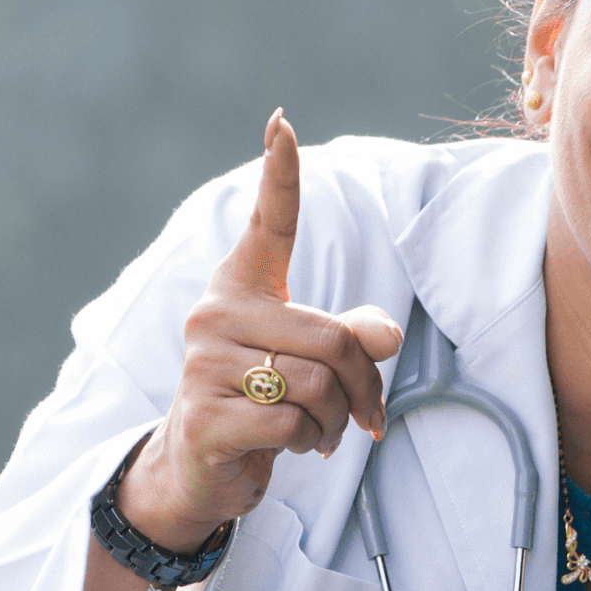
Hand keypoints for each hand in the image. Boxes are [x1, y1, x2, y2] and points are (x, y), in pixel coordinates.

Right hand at [116, 112, 402, 552]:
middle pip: (334, 339)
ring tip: (319, 433)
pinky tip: (292, 446)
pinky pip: (292, 423)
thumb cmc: (265, 403)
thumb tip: (387, 337)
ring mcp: (203, 363)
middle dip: (365, 388)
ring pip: (318, 386)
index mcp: (243, 289)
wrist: (203, 467)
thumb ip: (354, 340)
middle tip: (364, 417)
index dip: (280, 177)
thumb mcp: (313, 365)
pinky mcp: (205, 415)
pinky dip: (310, 441)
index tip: (282, 123)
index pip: (269, 226)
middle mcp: (215, 314)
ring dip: (338, 421)